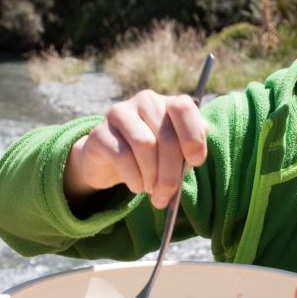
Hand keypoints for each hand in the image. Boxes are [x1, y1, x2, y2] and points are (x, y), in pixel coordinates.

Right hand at [64, 90, 208, 208]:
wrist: (109, 163)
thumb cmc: (151, 158)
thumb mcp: (174, 155)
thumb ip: (188, 152)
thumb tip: (195, 156)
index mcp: (167, 103)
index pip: (183, 108)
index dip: (193, 135)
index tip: (196, 161)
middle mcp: (145, 102)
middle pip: (166, 136)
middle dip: (170, 173)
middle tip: (167, 196)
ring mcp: (120, 113)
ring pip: (145, 144)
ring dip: (151, 176)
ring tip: (151, 189)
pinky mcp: (100, 132)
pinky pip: (122, 156)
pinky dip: (134, 178)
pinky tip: (136, 186)